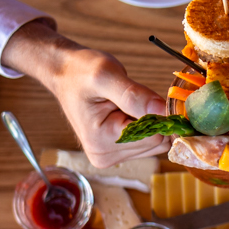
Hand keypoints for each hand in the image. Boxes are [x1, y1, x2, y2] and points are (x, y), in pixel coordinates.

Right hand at [4, 24, 169, 166]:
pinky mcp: (118, 151)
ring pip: (156, 142)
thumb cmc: (81, 71)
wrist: (65, 74)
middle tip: (131, 96)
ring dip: (150, 119)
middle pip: (157, 142)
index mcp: (102, 142)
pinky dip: (146, 123)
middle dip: (153, 116)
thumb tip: (164, 112)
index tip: (145, 94)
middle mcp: (106, 156)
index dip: (158, 113)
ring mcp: (112, 156)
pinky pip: (149, 140)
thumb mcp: (106, 75)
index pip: (153, 136)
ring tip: (126, 103)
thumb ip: (134, 95)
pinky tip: (128, 110)